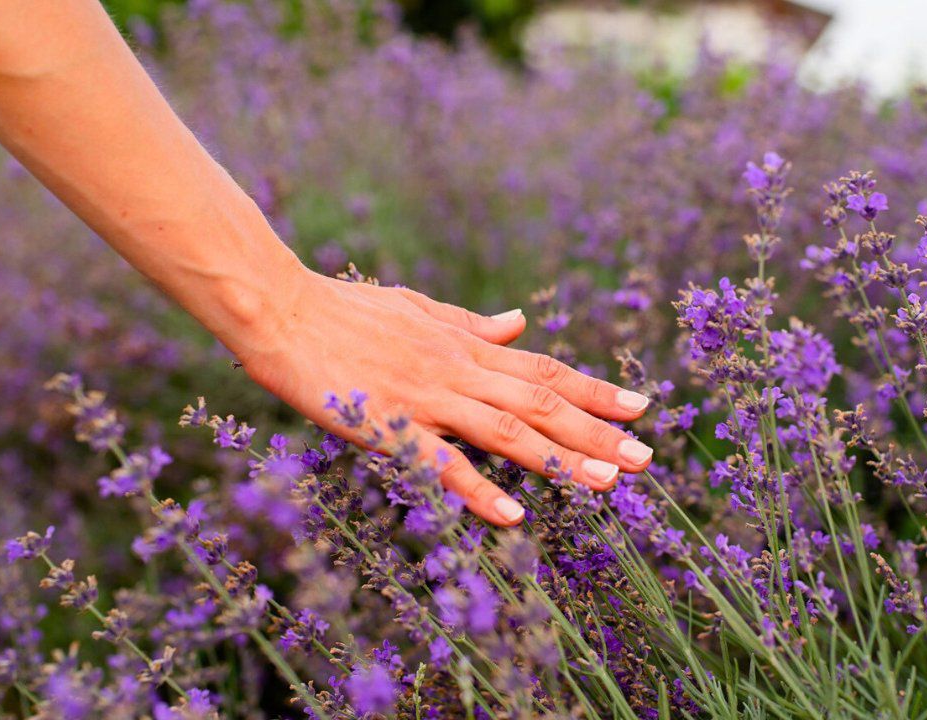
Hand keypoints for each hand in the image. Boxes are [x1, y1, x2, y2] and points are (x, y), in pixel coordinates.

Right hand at [235, 266, 652, 526]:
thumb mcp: (420, 309)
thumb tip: (519, 321)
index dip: (594, 390)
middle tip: (645, 459)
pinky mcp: (387, 423)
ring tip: (607, 485)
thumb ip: (471, 323)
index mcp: (465, 346)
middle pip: (540, 401)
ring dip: (560, 458)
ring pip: (506, 429)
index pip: (544, 368)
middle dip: (597, 431)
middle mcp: (457, 370)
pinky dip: (479, 488)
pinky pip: (441, 462)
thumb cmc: (345, 310)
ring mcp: (425, 397)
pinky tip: (515, 514)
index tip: (639, 408)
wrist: (281, 308)